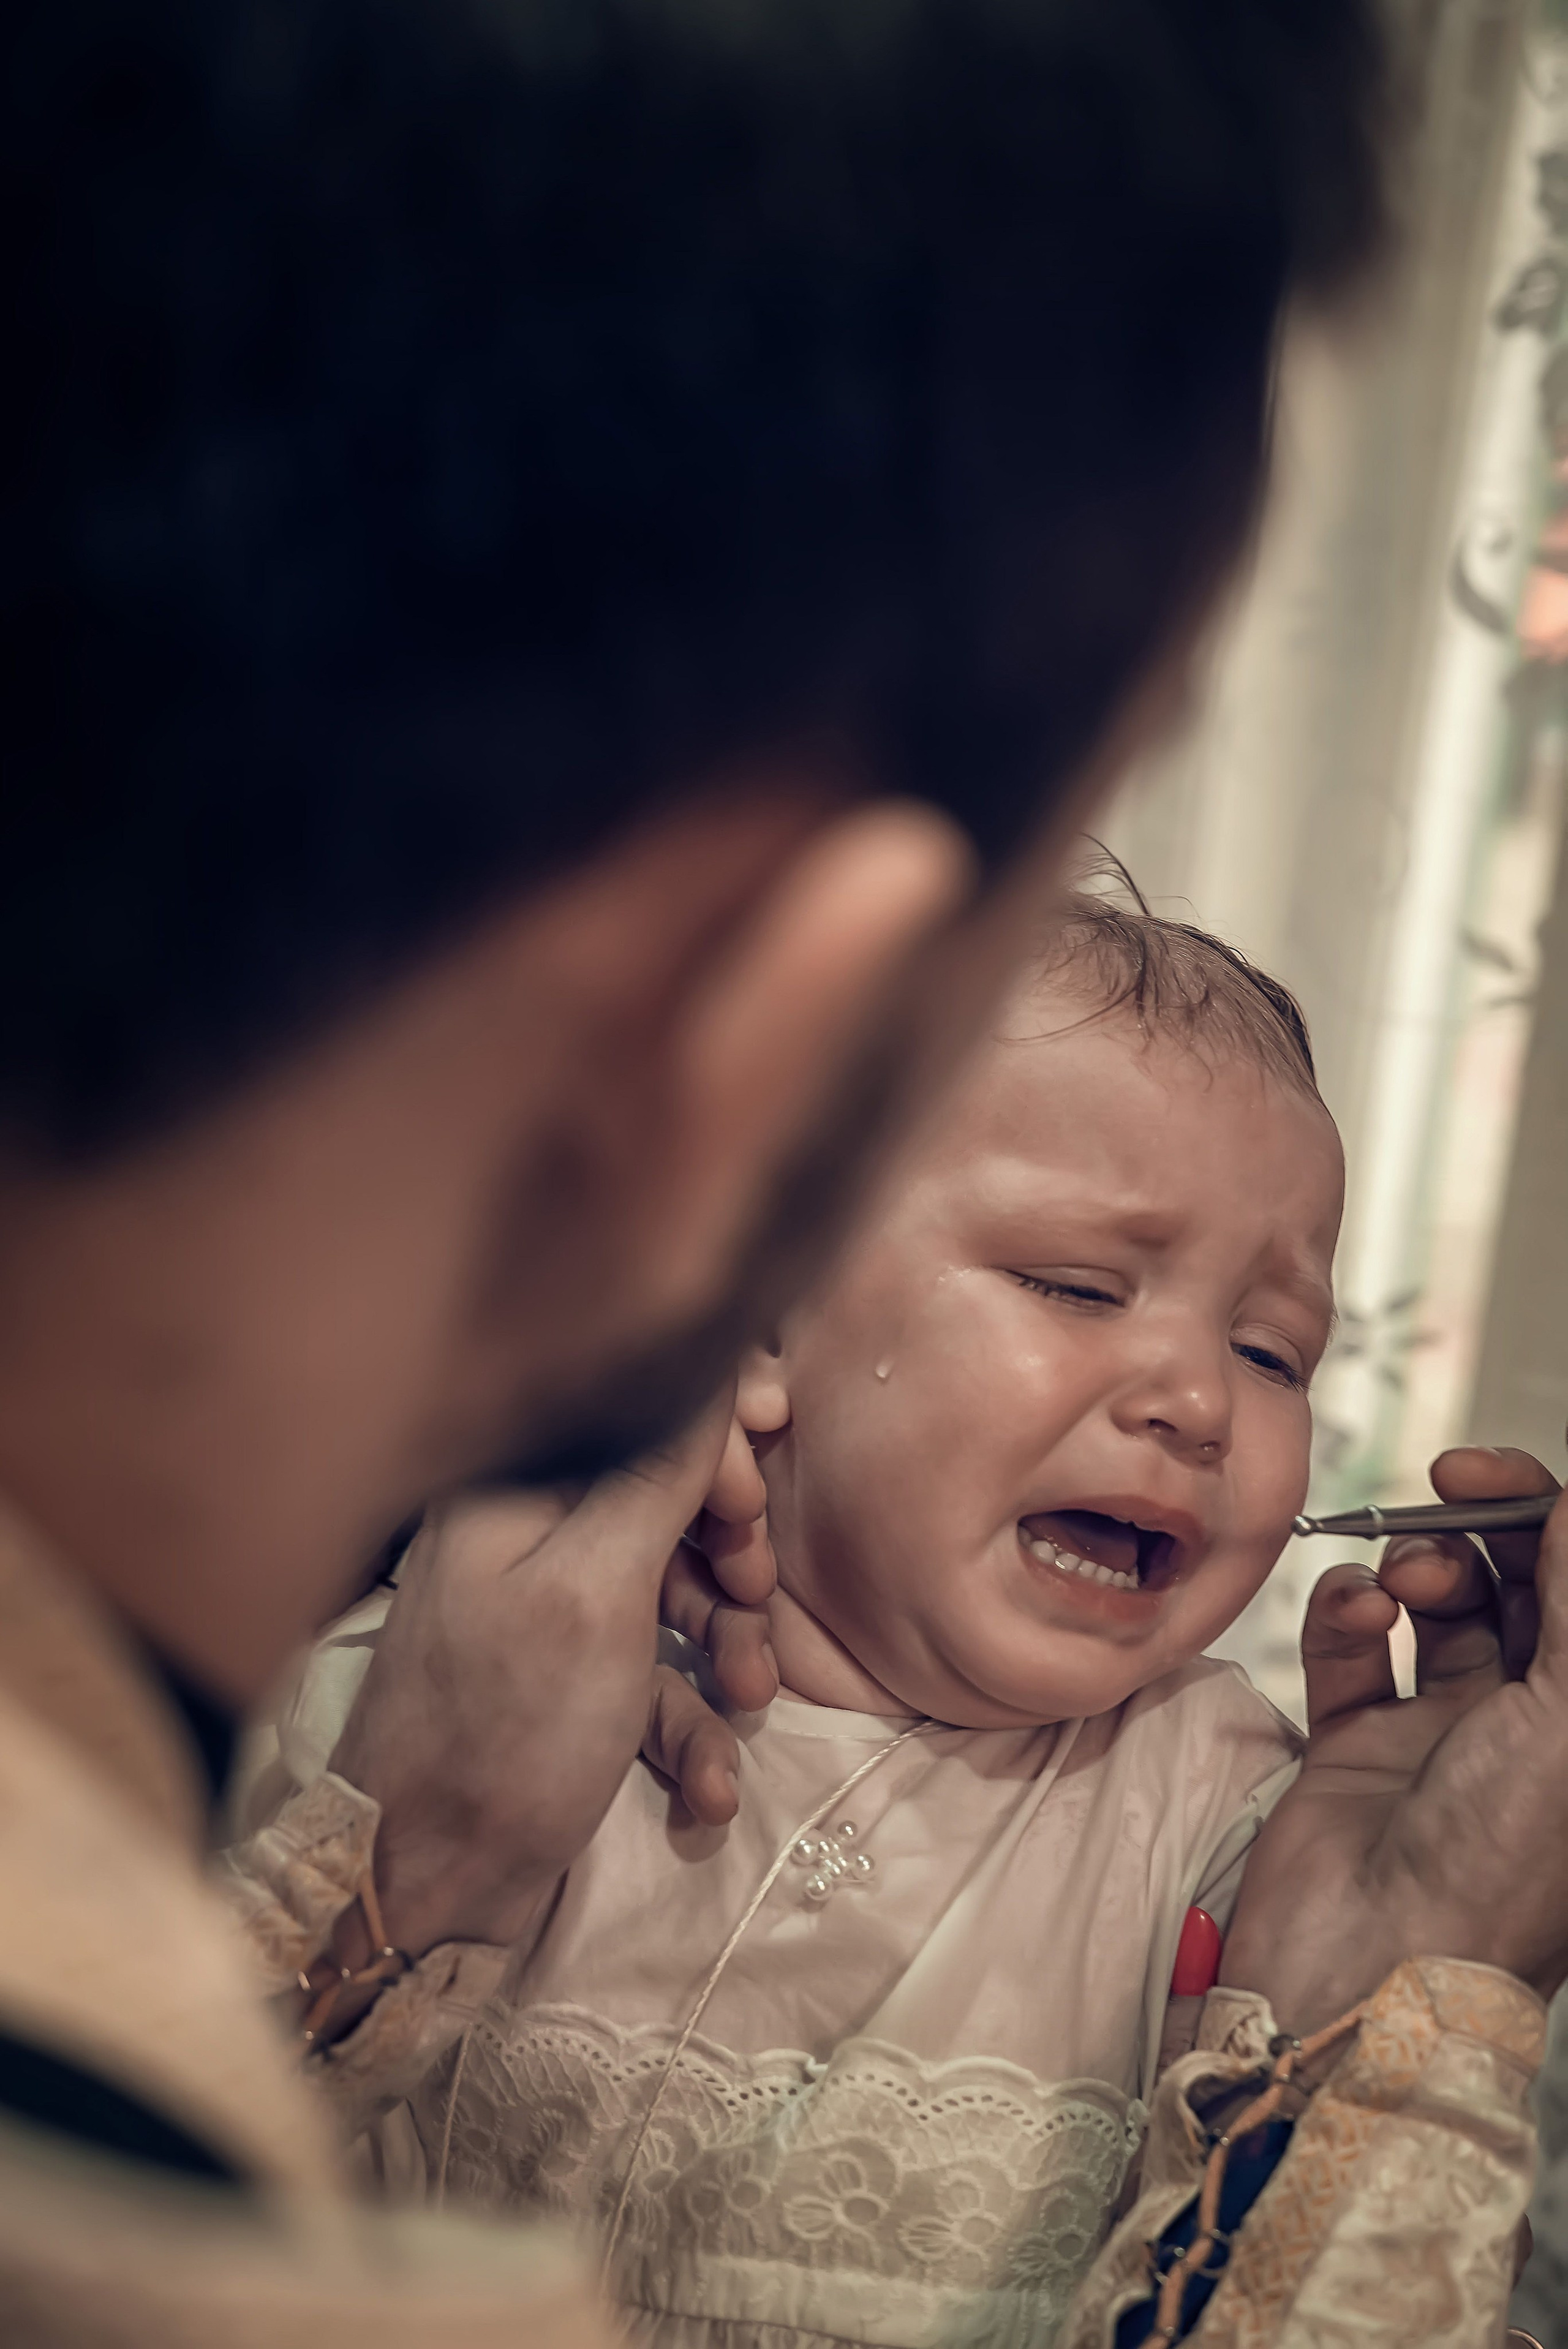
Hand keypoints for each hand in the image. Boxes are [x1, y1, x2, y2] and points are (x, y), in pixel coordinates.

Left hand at [330, 1388, 762, 1956]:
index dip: (715, 1433)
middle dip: (729, 1550)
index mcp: (515, 1488)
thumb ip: (657, 1477)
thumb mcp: (596, 1592)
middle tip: (753, 1591)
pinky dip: (689, 1727)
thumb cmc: (504, 1729)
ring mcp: (546, 1618)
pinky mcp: (566, 1692)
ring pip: (673, 1596)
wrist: (425, 1891)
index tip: (766, 1476)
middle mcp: (525, 1536)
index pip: (636, 1410)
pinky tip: (706, 1788)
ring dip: (727, 1648)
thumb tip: (712, 1362)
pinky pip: (652, 1681)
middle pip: (666, 1501)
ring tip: (750, 1700)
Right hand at [1221, 1444, 1567, 2033]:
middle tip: (1439, 1487)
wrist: (1373, 1960)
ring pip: (1432, 1608)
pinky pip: (1353, 1651)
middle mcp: (1527, 1728)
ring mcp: (1442, 1734)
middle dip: (1478, 1528)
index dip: (1540, 1515)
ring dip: (1414, 1568)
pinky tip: (1355, 1611)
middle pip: (1513, 1586)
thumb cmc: (1496, 1864)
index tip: (1485, 1473)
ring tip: (1401, 1578)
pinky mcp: (1358, 1744)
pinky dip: (1347, 1614)